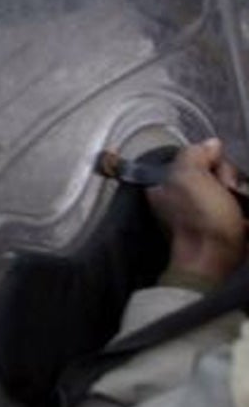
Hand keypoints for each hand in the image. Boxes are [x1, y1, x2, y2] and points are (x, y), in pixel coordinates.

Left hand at [148, 138, 247, 284]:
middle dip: (231, 180)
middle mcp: (182, 198)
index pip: (198, 158)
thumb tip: (212, 144)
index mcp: (166, 184)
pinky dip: (245, 211)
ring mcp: (205, 215)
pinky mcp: (226, 228)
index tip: (217, 176)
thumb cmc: (201, 219)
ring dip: (242, 196)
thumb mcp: (189, 177)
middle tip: (230, 193)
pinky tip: (245, 218)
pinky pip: (242, 208)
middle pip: (219, 174)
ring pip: (233, 190)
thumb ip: (195, 154)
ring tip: (241, 209)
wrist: (215, 261)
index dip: (213, 162)